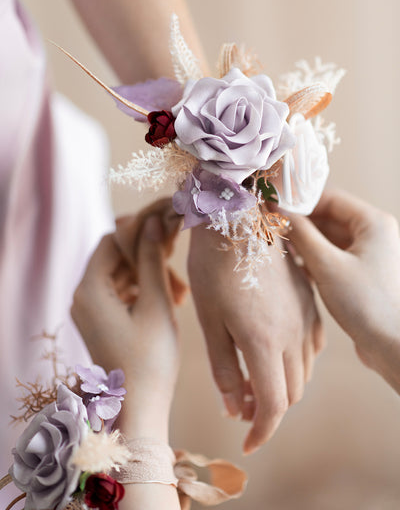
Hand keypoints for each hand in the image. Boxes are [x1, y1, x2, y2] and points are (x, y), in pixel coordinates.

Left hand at [71, 200, 183, 440]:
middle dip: (147, 256)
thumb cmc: (150, 359)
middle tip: (177, 261)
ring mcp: (91, 310)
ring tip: (179, 290)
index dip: (140, 232)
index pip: (112, 239)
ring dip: (148, 274)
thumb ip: (153, 260)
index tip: (168, 235)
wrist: (139, 408)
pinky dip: (143, 290)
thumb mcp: (157, 304)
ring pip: (121, 274)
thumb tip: (153, 221)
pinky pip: (121, 292)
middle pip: (115, 256)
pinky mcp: (101, 321)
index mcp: (91, 289)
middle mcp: (83, 296)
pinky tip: (169, 299)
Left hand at [188, 225, 323, 454]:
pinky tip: (278, 350)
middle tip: (241, 403)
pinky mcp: (308, 299)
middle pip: (291, 392)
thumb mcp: (208, 318)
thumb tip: (234, 407)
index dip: (261, 430)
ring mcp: (305, 315)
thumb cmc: (214, 265)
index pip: (273, 405)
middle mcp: (292, 333)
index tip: (247, 441)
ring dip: (283, 384)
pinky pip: (313, 343)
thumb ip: (224, 366)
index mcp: (263, 341)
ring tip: (256, 377)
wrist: (238, 216)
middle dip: (268, 408)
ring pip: (304, 369)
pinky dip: (297, 360)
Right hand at [289, 188, 399, 393]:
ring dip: (305, 242)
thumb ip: (301, 234)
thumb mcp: (326, 265)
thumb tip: (278, 210)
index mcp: (373, 223)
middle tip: (272, 229)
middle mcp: (374, 234)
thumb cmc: (366, 304)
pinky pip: (333, 256)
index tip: (275, 208)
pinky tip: (295, 265)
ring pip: (329, 238)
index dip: (300, 201)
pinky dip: (314, 257)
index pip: (331, 198)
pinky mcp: (362, 273)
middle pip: (329, 217)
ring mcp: (369, 254)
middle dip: (301, 223)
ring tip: (279, 248)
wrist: (391, 346)